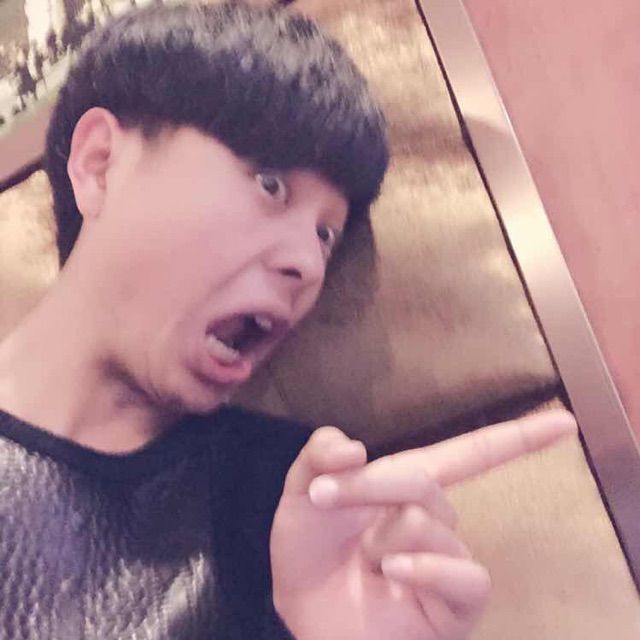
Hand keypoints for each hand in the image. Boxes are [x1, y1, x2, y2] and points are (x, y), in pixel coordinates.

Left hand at [270, 410, 576, 639]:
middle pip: (422, 483)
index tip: (564, 422)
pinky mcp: (454, 606)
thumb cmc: (307, 551)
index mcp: (409, 487)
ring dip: (380, 539)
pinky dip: (425, 568)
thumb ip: (320, 456)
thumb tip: (357, 446)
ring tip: (362, 561)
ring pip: (428, 524)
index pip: (469, 454)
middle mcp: (436, 519)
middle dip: (367, 488)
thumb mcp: (302, 494)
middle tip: (324, 499)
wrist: (302, 613)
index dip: (516, 437)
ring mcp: (447, 562)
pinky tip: (392, 571)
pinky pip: (463, 575)